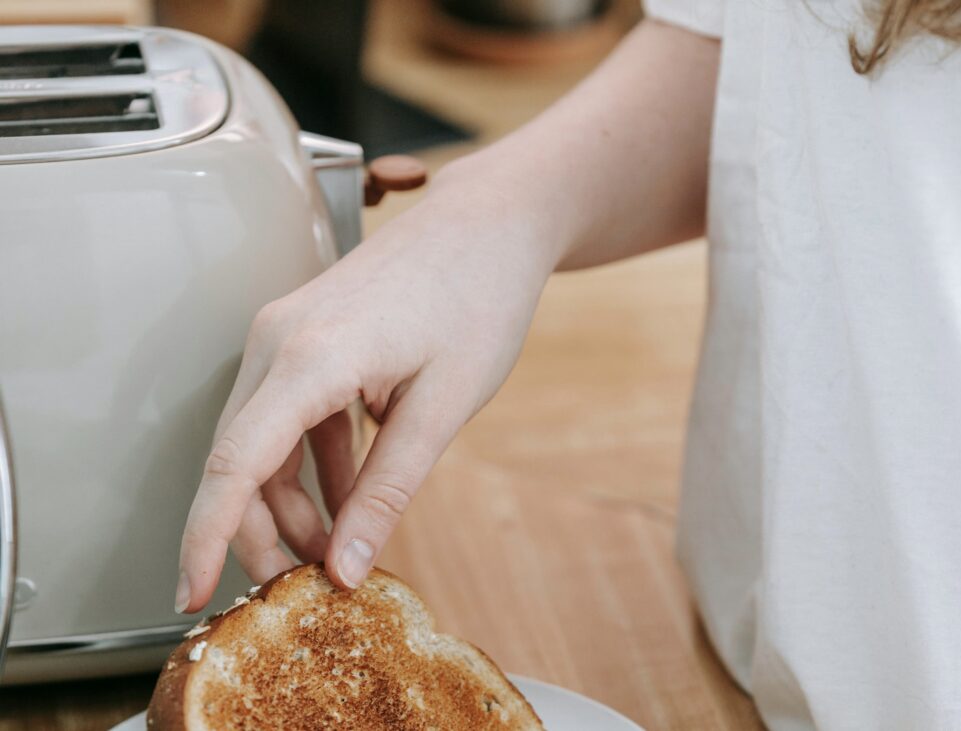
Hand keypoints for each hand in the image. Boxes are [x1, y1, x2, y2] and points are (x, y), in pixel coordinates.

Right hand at [175, 181, 557, 612]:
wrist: (488, 222)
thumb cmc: (478, 297)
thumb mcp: (443, 406)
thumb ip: (389, 489)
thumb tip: (345, 566)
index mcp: (310, 356)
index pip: (233, 464)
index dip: (206, 537)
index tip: (191, 595)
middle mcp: (279, 340)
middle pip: (238, 458)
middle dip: (260, 530)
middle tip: (305, 584)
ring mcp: (287, 333)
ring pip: (261, 439)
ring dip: (290, 499)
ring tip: (335, 548)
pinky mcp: (306, 335)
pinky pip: (289, 413)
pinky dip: (311, 460)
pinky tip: (347, 494)